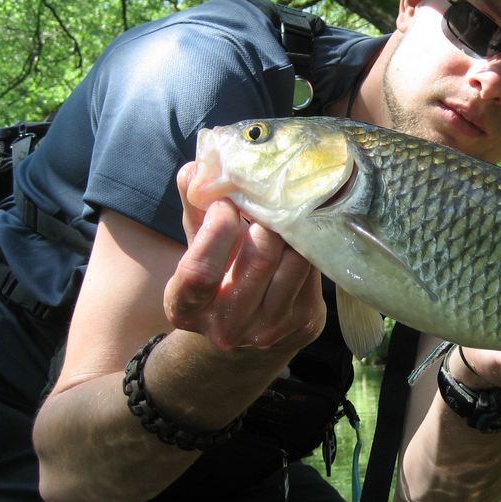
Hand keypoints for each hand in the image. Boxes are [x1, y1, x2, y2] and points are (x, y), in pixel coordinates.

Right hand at [163, 162, 325, 350]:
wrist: (243, 335)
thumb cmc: (217, 276)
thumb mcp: (197, 244)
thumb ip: (194, 206)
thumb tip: (199, 167)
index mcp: (186, 308)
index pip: (200, 272)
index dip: (217, 230)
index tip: (226, 204)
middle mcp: (227, 326)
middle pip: (260, 258)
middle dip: (265, 219)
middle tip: (266, 200)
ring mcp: (270, 329)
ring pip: (295, 261)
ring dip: (293, 230)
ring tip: (285, 215)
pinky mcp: (305, 322)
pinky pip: (314, 270)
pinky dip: (309, 244)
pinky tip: (301, 234)